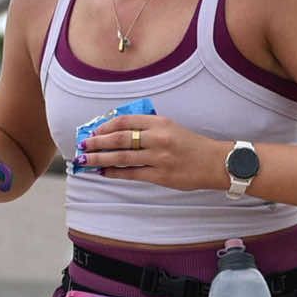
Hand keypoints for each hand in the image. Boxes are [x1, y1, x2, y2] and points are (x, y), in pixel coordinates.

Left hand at [79, 115, 224, 192]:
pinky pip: (131, 174)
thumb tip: (118, 134)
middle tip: (82, 145)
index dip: (106, 126)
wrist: (214, 162)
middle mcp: (158, 138)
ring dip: (100, 158)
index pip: (125, 121)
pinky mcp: (161, 176)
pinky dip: (115, 172)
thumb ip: (148, 128)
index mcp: (160, 122)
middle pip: (119, 138)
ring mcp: (159, 158)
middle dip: (97, 142)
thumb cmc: (191, 145)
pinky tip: (103, 172)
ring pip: (122, 157)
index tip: (94, 130)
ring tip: (86, 160)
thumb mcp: (171, 128)